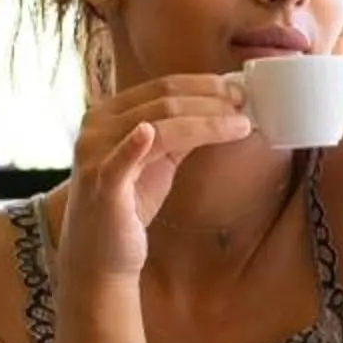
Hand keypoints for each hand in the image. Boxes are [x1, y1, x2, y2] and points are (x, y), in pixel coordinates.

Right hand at [61, 74, 255, 282]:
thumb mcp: (155, 162)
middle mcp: (96, 128)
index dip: (202, 85)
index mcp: (107, 114)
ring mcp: (96, 155)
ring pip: (157, 125)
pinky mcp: (102, 186)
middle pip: (163, 102)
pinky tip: (148, 133)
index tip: (237, 90)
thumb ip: (177, 134)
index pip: (160, 87)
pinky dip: (134, 144)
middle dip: (210, 101)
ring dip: (205, 121)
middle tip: (246, 105)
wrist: (100, 257)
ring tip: (239, 124)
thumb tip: (220, 109)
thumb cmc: (127, 207)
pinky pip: (120, 161)